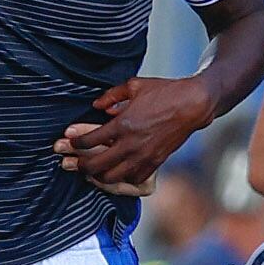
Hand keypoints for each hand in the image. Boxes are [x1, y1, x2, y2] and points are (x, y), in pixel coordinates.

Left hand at [55, 76, 214, 186]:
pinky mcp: (154, 163)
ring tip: (93, 170)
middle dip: (80, 165)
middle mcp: (130, 144)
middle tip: (74, 162)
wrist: (193, 105)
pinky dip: (123, 178)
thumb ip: (111, 95)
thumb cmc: (165, 93)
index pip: (88, 141)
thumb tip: (96, 105)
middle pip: (95, 166)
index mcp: (122, 124)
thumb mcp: (135, 85)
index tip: (70, 140)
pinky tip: (118, 171)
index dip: (75, 142)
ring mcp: (143, 156)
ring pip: (112, 178)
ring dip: (99, 175)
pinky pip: (133, 179)